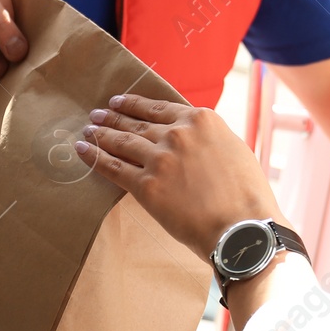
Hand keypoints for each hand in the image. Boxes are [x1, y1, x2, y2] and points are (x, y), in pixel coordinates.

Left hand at [75, 94, 283, 260]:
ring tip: (88, 130)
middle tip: (97, 115)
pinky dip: (94, 157)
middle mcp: (177, 133)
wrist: (243, 228)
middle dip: (113, 118)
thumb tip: (193, 140)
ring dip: (100, 134)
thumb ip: (207, 139)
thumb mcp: (233, 148)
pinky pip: (113, 167)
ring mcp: (159, 158)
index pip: (159, 107)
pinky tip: (82, 149)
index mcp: (201, 119)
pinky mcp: (146, 186)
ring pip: (121, 141)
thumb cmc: (247, 194)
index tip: (120, 102)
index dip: (135, 104)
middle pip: (137, 122)